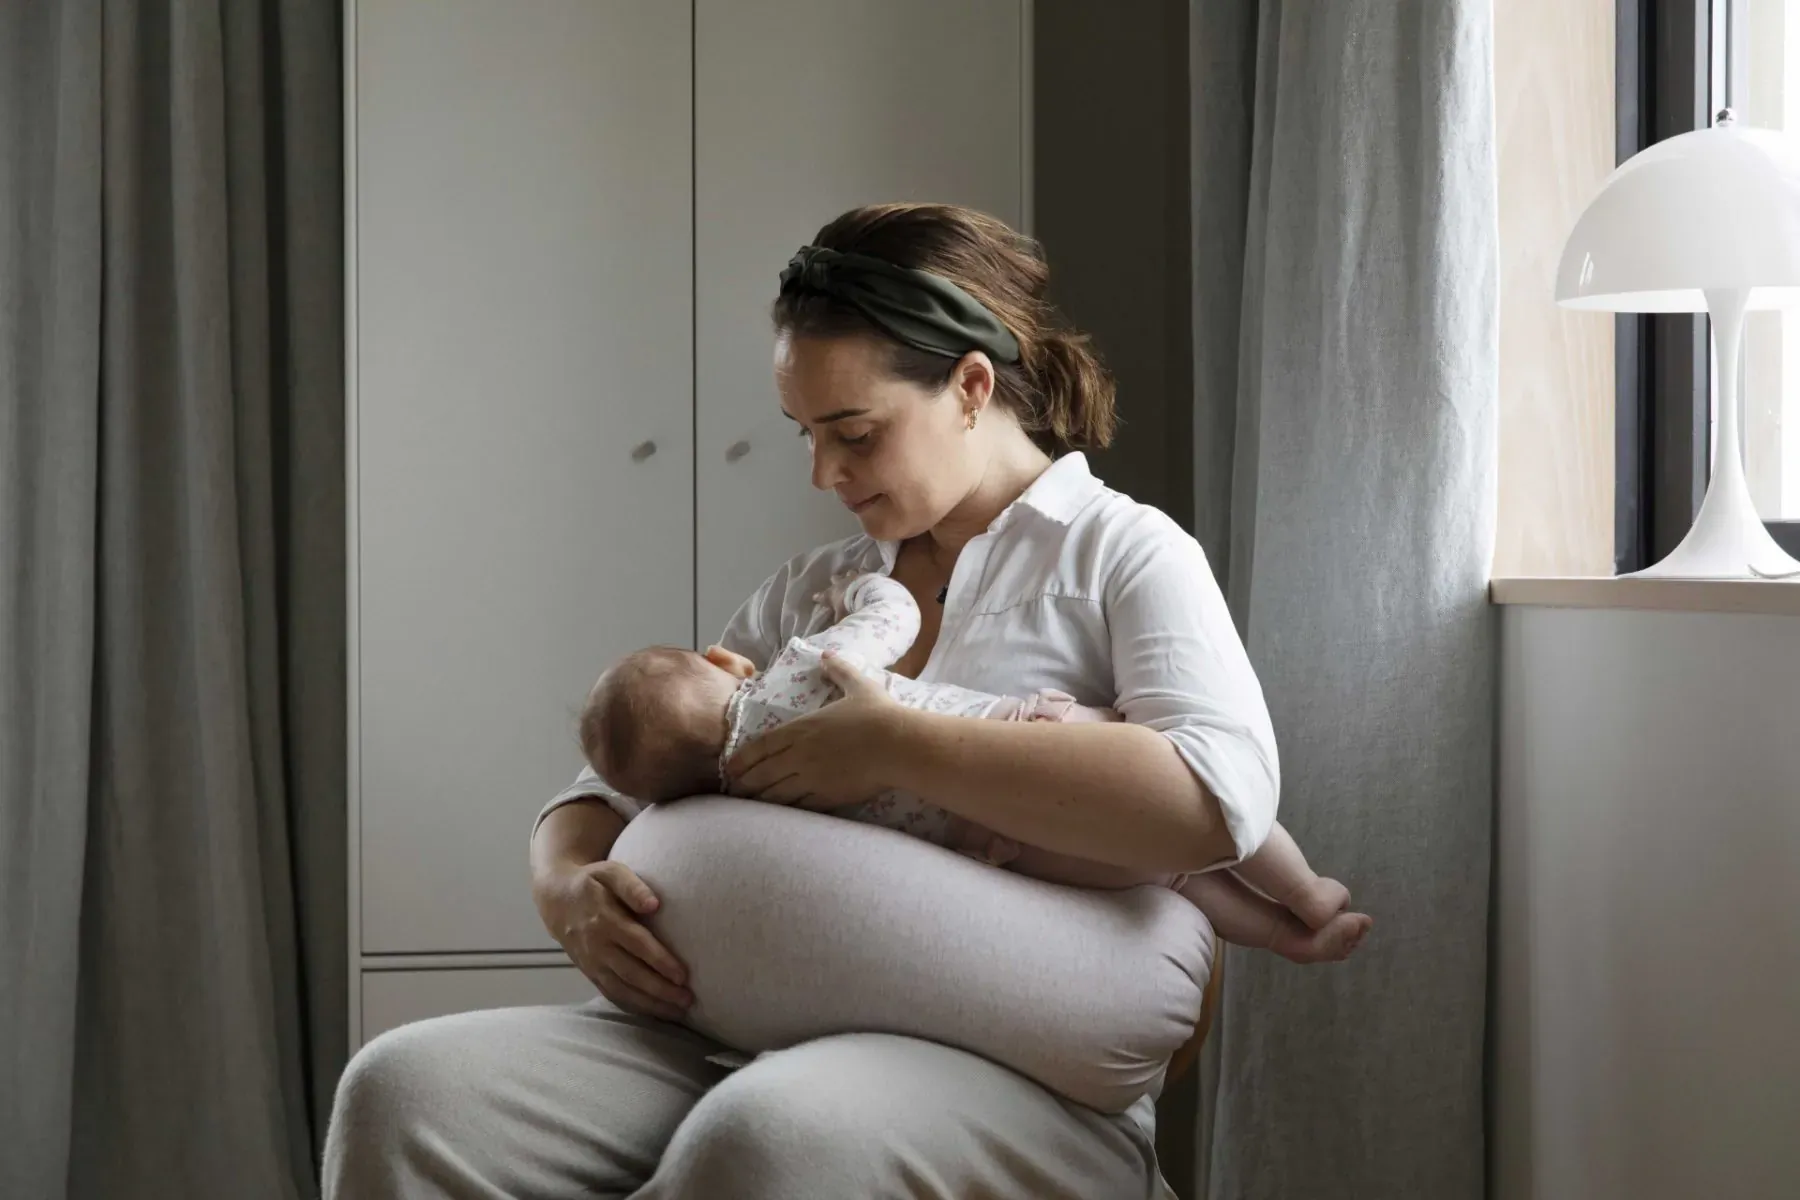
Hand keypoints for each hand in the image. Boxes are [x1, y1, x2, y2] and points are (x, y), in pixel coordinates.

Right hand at [533, 858, 692, 1019]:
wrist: (555, 899)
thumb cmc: (592, 883)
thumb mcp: (609, 872)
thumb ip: (632, 886)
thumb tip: (654, 905)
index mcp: (605, 920)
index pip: (636, 944)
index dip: (660, 961)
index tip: (683, 975)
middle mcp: (597, 946)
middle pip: (632, 973)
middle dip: (660, 990)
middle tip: (688, 1000)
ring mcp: (592, 964)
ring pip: (622, 990)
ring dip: (650, 1004)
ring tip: (678, 1013)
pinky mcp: (590, 973)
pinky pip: (612, 995)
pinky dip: (633, 1006)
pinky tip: (655, 1012)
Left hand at [725, 650, 905, 808]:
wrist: (899, 745)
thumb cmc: (879, 714)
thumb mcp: (858, 686)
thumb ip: (838, 670)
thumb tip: (827, 653)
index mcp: (802, 728)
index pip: (760, 746)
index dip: (741, 759)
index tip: (730, 768)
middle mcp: (800, 754)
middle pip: (760, 773)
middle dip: (743, 784)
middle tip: (733, 791)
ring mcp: (811, 778)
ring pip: (774, 794)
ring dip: (759, 801)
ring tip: (748, 807)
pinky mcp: (827, 796)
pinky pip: (797, 807)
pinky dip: (784, 811)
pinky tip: (778, 816)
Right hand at [811, 570, 864, 621]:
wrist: (866, 595)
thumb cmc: (850, 608)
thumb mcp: (841, 617)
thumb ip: (838, 621)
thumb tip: (834, 628)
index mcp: (832, 594)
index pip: (822, 596)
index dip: (818, 597)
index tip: (815, 597)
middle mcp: (841, 583)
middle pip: (835, 578)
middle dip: (835, 580)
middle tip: (837, 582)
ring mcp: (853, 576)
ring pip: (849, 572)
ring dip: (850, 575)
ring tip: (852, 577)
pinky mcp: (865, 573)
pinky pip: (862, 570)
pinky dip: (863, 573)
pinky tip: (865, 574)